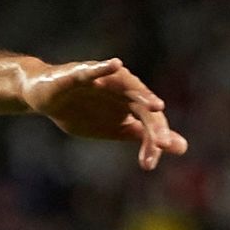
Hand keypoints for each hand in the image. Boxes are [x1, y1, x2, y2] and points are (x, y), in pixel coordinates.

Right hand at [22, 58, 188, 169]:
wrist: (46, 98)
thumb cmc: (83, 111)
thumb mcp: (116, 129)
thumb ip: (146, 136)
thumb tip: (182, 147)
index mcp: (132, 104)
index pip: (150, 123)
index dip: (152, 143)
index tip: (148, 165)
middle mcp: (123, 89)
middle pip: (144, 106)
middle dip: (154, 125)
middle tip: (164, 144)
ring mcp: (103, 79)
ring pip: (127, 85)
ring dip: (142, 94)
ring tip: (157, 106)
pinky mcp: (80, 73)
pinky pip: (93, 70)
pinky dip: (103, 68)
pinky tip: (116, 64)